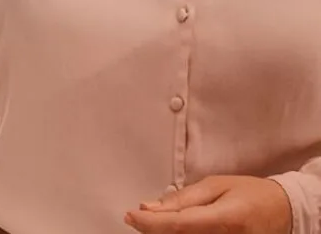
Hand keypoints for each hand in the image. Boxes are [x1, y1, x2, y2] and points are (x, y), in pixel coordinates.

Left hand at [125, 175, 291, 233]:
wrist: (285, 212)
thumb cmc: (249, 192)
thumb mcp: (215, 185)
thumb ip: (183, 199)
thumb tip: (149, 207)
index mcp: (225, 219)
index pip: (179, 225)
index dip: (151, 224)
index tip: (129, 216)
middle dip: (155, 231)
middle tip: (138, 219)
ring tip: (155, 223)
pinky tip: (172, 229)